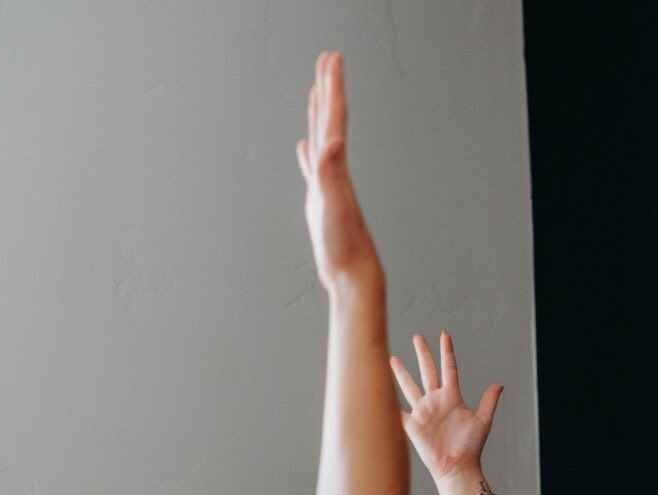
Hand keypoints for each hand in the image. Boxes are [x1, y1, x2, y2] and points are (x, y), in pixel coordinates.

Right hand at [296, 51, 378, 292]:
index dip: (332, 86)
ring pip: (321, 140)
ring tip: (315, 93)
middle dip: (327, 88)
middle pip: (329, 121)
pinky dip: (308, 155)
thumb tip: (330, 144)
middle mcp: (333, 171)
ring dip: (318, 115)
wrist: (352, 275)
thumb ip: (329, 172)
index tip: (332, 56)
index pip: (333, 118)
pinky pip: (313, 170)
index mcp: (335, 167)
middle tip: (327, 59)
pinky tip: (305, 148)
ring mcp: (327, 185)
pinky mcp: (321, 202)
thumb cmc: (343, 245)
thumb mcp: (331, 205)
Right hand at [391, 333, 503, 488]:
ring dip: (401, 373)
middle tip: (417, 337)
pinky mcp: (413, 425)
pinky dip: (388, 401)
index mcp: (452, 397)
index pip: (449, 368)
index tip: (444, 335)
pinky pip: (397, 410)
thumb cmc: (470, 448)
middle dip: (423, 354)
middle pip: (427, 372)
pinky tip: (379, 389)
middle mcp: (436, 401)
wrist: (456, 468)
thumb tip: (499, 384)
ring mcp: (423, 412)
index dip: (447, 352)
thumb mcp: (482, 422)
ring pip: (409, 386)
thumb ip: (489, 402)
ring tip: (391, 358)